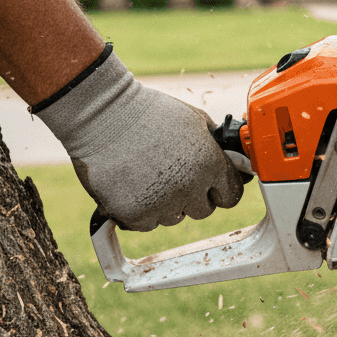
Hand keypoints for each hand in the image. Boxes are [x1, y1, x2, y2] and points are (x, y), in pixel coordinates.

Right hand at [35, 47, 242, 230]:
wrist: (103, 114)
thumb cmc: (150, 113)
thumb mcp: (195, 120)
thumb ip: (217, 146)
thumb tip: (233, 161)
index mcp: (210, 165)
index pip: (231, 196)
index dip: (220, 189)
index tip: (211, 186)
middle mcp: (189, 188)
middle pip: (204, 211)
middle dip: (193, 196)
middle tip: (173, 175)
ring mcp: (161, 204)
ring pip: (174, 218)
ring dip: (166, 203)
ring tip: (148, 173)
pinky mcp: (133, 214)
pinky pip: (146, 224)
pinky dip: (140, 210)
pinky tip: (132, 185)